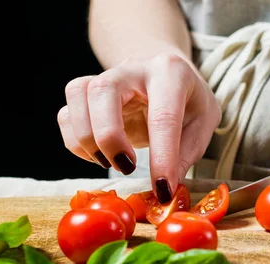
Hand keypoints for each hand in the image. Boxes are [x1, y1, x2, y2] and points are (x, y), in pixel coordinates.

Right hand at [57, 54, 220, 202]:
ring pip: (77, 95)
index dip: (162, 157)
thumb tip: (165, 189)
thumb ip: (186, 153)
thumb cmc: (189, 100)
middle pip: (103, 91)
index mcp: (170, 72)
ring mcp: (105, 76)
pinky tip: (99, 155)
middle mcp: (133, 67)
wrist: (168, 72)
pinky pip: (66, 114)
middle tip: (128, 167)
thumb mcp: (204, 123)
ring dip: (87, 138)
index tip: (163, 189)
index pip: (163, 117)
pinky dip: (75, 142)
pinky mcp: (86, 93)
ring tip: (111, 162)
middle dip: (110, 138)